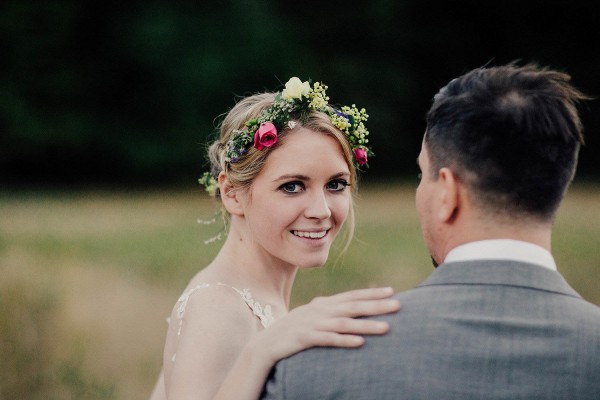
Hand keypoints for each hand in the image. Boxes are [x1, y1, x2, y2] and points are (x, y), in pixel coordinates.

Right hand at [252, 287, 400, 365]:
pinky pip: (328, 339)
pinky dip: (345, 340)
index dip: (371, 294)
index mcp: (323, 304)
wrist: (267, 343)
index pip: (351, 296)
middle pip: (353, 306)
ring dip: (366, 324)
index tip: (391, 291)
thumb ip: (330, 311)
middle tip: (398, 305)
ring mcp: (313, 324)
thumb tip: (350, 308)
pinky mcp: (305, 339)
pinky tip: (360, 342)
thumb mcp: (312, 316)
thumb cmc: (293, 330)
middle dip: (376, 305)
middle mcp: (320, 310)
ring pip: (344, 323)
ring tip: (387, 328)